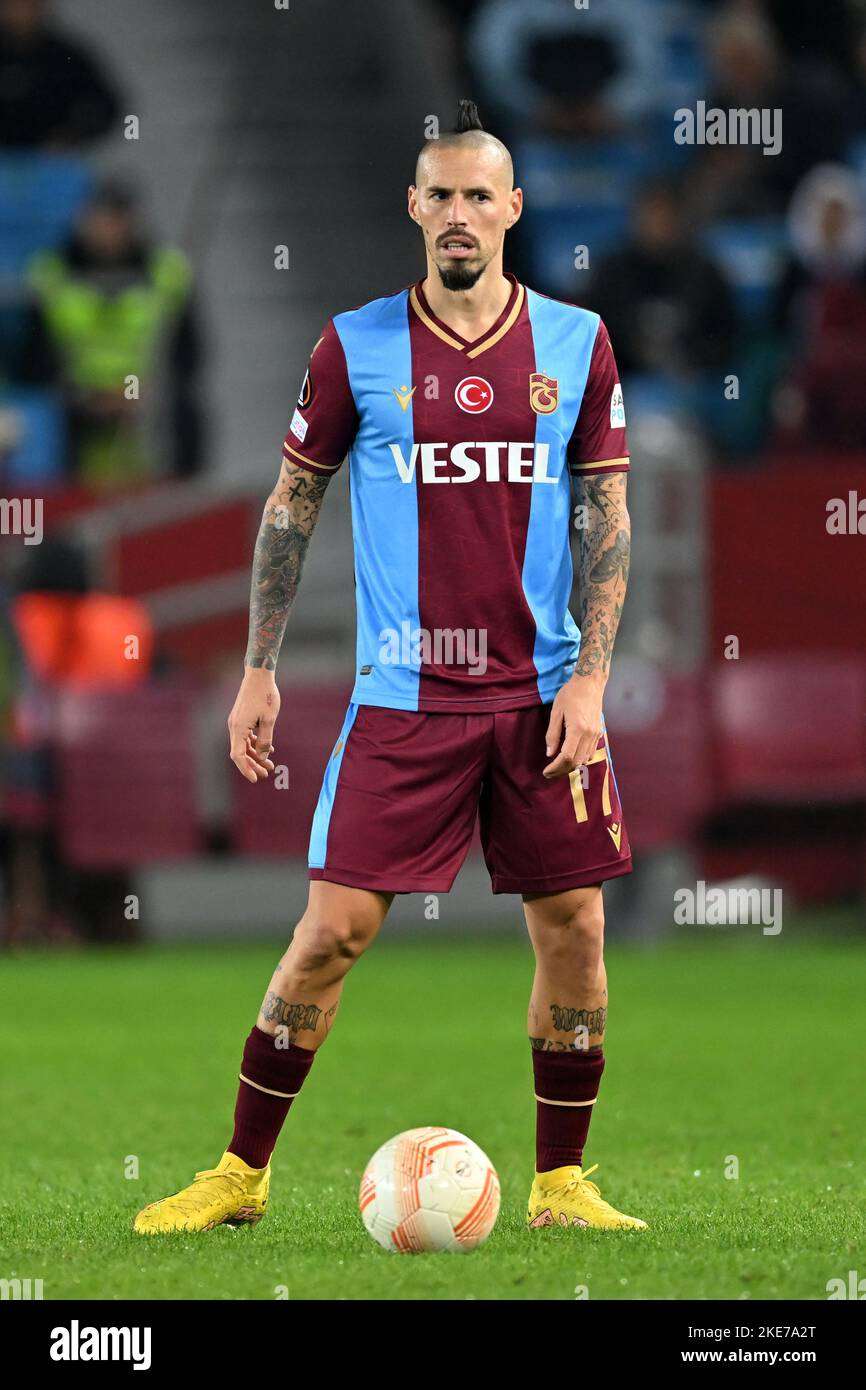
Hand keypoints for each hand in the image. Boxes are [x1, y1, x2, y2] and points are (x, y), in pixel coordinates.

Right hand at [228, 668, 279, 782]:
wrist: (258, 675)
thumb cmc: (265, 695)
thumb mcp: (269, 719)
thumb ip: (265, 739)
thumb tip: (263, 756)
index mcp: (238, 728)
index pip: (237, 756)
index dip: (246, 769)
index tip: (256, 779)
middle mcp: (234, 726)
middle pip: (240, 752)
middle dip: (253, 764)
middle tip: (266, 773)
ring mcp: (236, 722)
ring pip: (243, 745)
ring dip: (255, 755)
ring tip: (270, 763)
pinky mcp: (241, 718)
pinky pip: (246, 736)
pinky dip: (255, 744)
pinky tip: (268, 748)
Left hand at [543, 673, 604, 778]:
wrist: (590, 682)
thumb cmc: (570, 694)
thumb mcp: (556, 712)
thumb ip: (552, 734)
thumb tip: (550, 754)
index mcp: (577, 729)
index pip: (566, 757)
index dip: (555, 767)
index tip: (546, 771)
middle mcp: (589, 734)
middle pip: (576, 762)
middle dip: (561, 770)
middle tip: (549, 772)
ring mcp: (596, 734)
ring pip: (584, 759)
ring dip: (571, 766)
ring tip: (558, 766)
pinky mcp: (599, 732)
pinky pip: (590, 752)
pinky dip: (580, 758)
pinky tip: (570, 756)